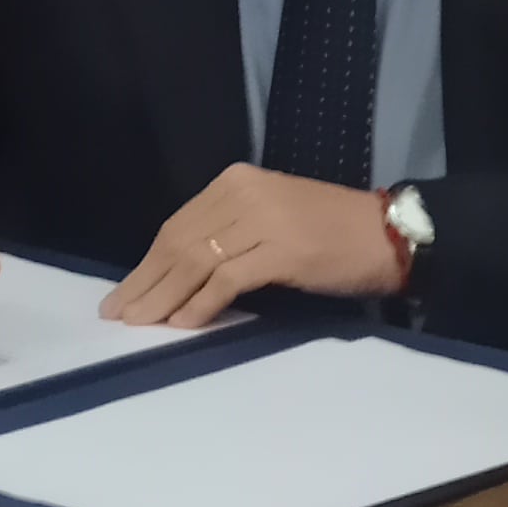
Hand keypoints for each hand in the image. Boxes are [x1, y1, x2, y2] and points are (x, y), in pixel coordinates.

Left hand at [108, 164, 401, 328]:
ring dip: (163, 298)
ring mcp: (263, 220)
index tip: (122, 295)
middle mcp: (244, 193)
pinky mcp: (282, 250)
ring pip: (195, 262)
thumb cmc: (332, 232)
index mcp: (236, 181)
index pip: (178, 226)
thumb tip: (179, 274)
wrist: (389, 235)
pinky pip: (226, 280)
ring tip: (141, 324)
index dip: (146, 265)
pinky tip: (182, 325)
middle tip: (118, 316)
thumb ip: (228, 234)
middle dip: (145, 283)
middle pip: (179, 244)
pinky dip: (200, 305)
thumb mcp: (271, 218)